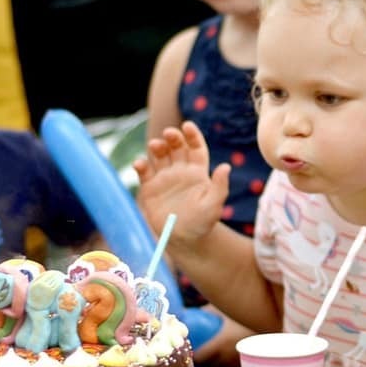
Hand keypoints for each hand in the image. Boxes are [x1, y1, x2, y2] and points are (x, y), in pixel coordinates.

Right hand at [133, 122, 228, 244]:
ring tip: (155, 145)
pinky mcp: (150, 188)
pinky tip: (139, 163)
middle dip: (173, 137)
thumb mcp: (214, 206)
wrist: (183, 240)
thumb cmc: (202, 223)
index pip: (196, 148)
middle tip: (169, 134)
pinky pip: (144, 171)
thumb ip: (220, 187)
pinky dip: (140, 164)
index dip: (192, 135)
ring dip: (157, 147)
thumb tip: (226, 167)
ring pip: (159, 155)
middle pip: (176, 147)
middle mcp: (180, 171)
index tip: (187, 126)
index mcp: (198, 172)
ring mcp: (164, 178)